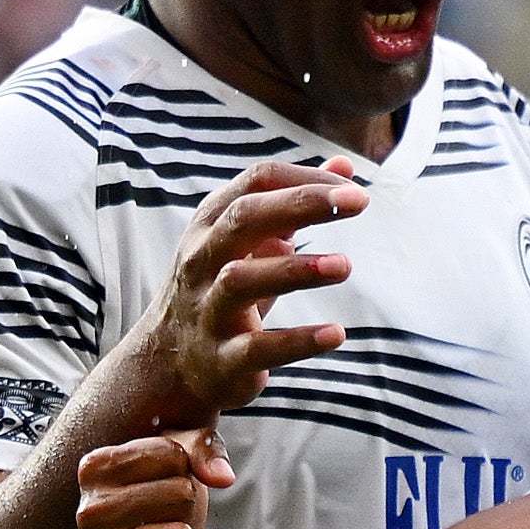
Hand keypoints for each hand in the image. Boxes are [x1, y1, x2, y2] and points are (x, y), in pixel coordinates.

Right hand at [77, 431, 237, 528]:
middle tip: (168, 518)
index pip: (171, 453)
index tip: (167, 482)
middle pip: (180, 491)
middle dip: (189, 507)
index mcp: (94, 468)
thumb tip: (222, 476)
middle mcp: (88, 510)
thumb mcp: (181, 463)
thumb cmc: (164, 504)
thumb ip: (202, 447)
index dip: (186, 470)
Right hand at [132, 159, 365, 420]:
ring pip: (242, 280)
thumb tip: (344, 167)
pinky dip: (297, 340)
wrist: (172, 361)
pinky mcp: (223, 358)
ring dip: (295, 270)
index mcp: (213, 223)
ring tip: (345, 265)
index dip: (305, 179)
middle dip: (300, 204)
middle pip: (244, 219)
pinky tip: (336, 334)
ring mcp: (209, 308)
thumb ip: (295, 204)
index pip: (256, 182)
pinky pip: (258, 347)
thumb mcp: (252, 241)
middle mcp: (203, 259)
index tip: (355, 189)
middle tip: (357, 202)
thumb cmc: (222, 288)